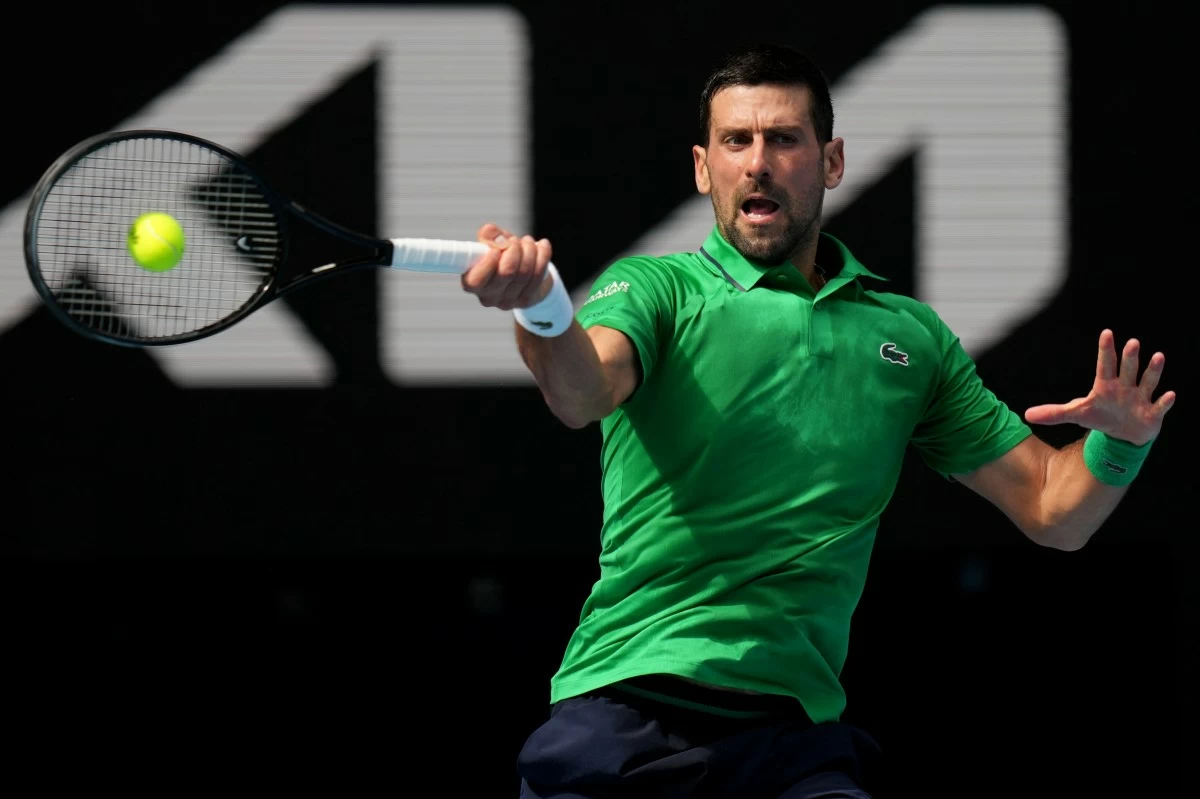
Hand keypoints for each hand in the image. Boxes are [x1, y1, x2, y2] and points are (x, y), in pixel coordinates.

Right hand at [461, 223, 553, 310]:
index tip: (496, 249)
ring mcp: (507, 302)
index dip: (488, 263)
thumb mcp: (492, 243)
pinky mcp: (526, 301)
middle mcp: (488, 297)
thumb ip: (488, 235)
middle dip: (514, 249)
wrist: (521, 275)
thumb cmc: (501, 257)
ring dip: (529, 250)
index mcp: (472, 283)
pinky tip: (542, 246)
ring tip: (527, 242)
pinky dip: (543, 256)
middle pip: (506, 273)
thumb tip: (491, 231)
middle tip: (515, 240)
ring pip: (524, 273)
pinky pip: (538, 275)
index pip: (476, 280)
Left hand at [1024, 329, 1175, 445]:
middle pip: (1127, 369)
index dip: (1106, 350)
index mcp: (1106, 385)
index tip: (1107, 333)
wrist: (1123, 434)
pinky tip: (1170, 394)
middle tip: (1132, 342)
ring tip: (1158, 356)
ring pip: (1147, 382)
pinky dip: (1165, 401)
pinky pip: (1160, 405)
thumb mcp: (1077, 414)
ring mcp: (1140, 398)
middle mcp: (1125, 387)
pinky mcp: (1152, 413)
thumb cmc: (1100, 417)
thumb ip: (1054, 413)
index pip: (1105, 364)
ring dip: (1153, 370)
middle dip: (1130, 357)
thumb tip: (1027, 415)